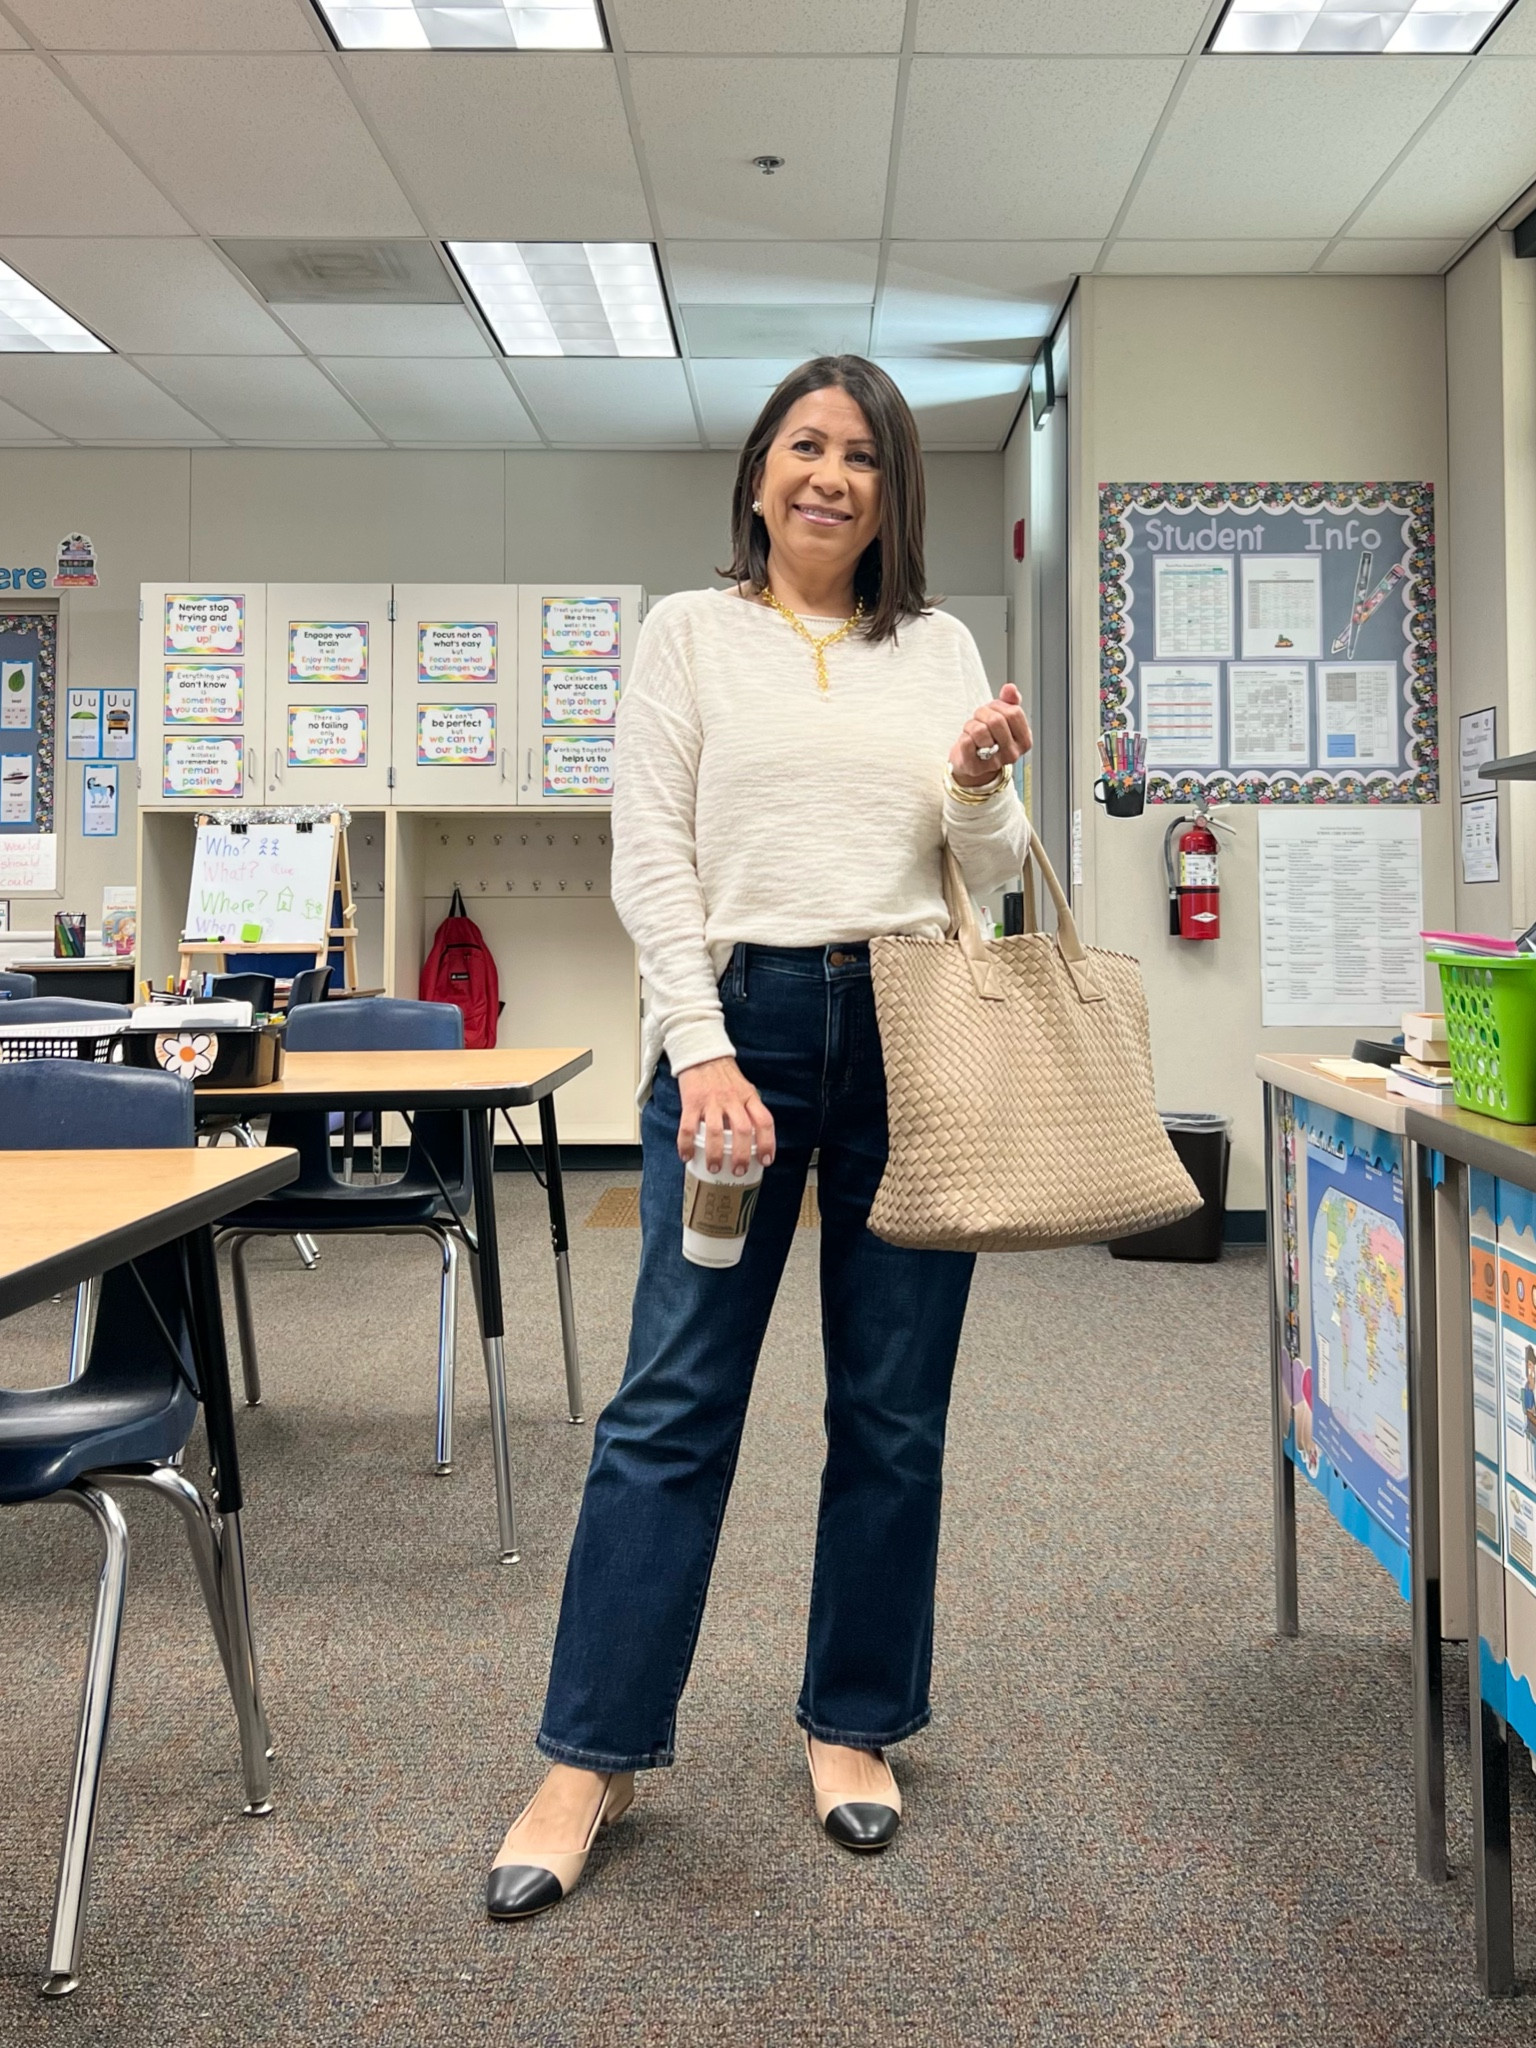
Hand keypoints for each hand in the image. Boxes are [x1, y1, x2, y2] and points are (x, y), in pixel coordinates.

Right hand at [677, 1056, 775, 1175]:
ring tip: (715, 1168)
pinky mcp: (691, 1102)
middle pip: (742, 1130)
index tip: (766, 1160)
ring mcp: (711, 1101)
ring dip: (715, 1154)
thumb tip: (754, 1140)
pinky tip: (686, 1156)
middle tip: (739, 1171)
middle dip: (742, 1155)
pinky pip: (688, 1127)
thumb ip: (749, 1110)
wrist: (701, 1053)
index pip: (764, 1121)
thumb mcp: (744, 1088)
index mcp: (748, 1097)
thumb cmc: (724, 1075)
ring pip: (715, 1131)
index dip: (768, 1143)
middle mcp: (732, 1099)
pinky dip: (686, 1144)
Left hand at [950, 682, 1030, 787]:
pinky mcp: (975, 767)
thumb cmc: (989, 737)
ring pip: (980, 731)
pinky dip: (963, 736)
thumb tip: (1010, 688)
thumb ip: (1009, 701)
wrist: (972, 760)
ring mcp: (994, 763)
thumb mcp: (1003, 717)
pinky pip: (966, 742)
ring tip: (973, 731)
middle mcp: (1012, 754)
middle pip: (996, 721)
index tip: (994, 711)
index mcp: (1024, 740)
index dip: (999, 706)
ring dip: (971, 725)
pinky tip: (968, 742)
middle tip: (979, 720)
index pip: (1014, 713)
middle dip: (982, 714)